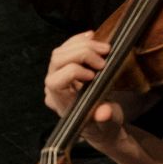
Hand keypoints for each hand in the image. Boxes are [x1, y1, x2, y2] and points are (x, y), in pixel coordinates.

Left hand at [43, 31, 126, 147]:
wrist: (100, 126)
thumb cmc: (102, 126)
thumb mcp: (108, 125)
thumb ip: (106, 118)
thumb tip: (104, 113)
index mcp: (61, 103)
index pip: (55, 82)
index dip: (72, 72)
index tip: (94, 74)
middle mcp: (53, 89)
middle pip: (57, 60)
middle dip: (82, 53)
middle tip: (105, 56)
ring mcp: (56, 76)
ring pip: (61, 51)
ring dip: (83, 44)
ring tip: (105, 48)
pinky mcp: (64, 67)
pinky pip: (66, 48)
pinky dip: (79, 40)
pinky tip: (91, 37)